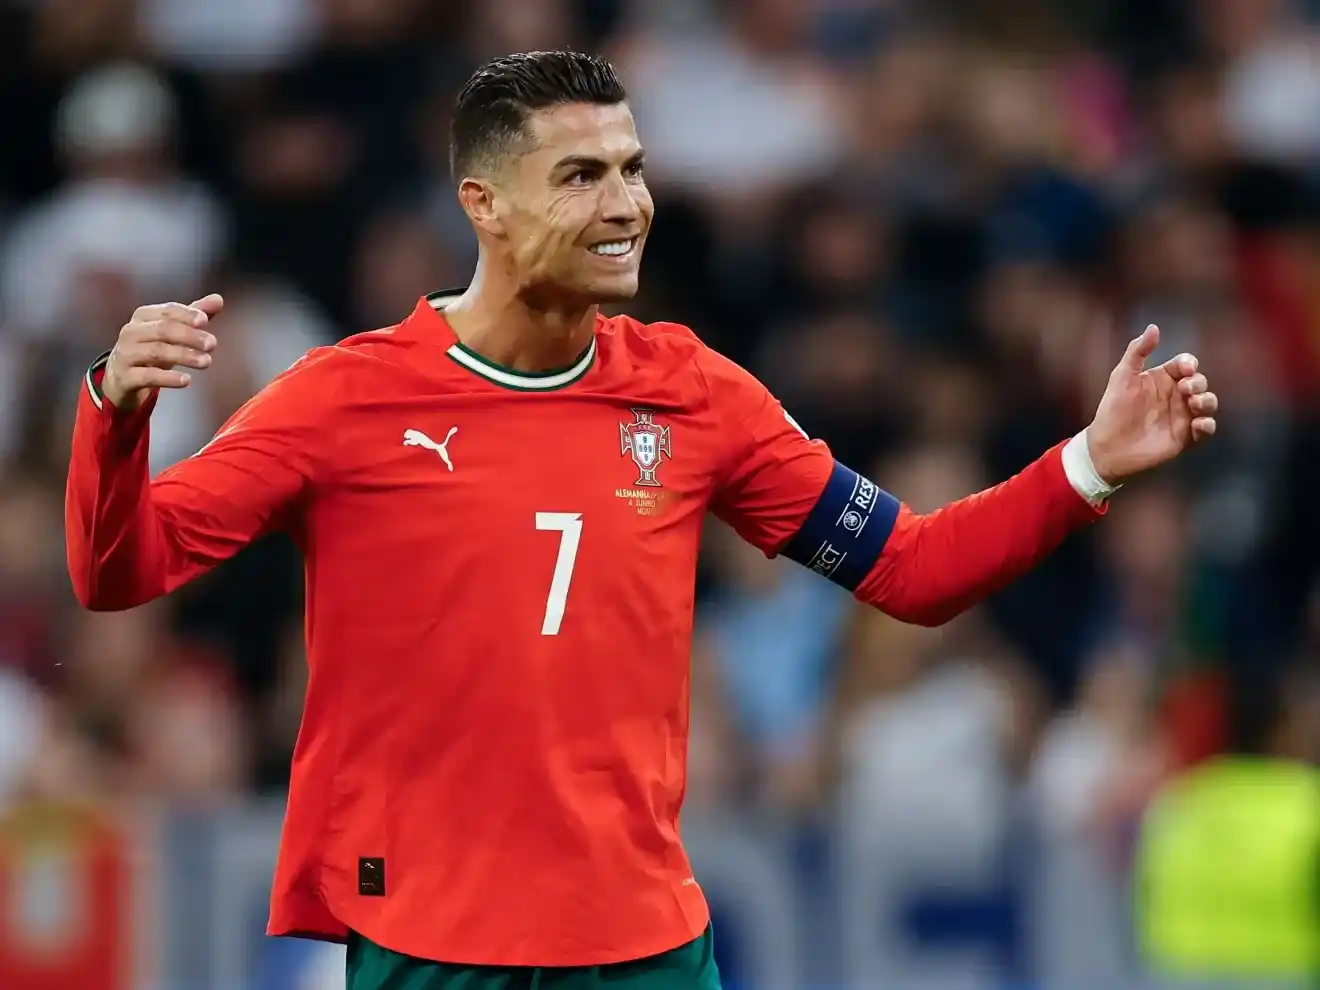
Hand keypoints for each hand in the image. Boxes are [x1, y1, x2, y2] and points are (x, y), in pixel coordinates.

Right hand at [102, 295, 223, 409]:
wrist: (122, 378)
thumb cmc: (151, 348)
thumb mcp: (172, 331)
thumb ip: (194, 315)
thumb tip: (218, 299)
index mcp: (144, 316)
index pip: (167, 311)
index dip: (185, 314)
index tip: (205, 321)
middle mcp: (132, 332)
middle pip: (163, 330)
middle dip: (189, 336)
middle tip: (212, 344)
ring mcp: (126, 355)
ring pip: (156, 352)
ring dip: (184, 356)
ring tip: (206, 362)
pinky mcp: (126, 377)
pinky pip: (148, 376)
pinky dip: (169, 378)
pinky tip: (187, 380)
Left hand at [1086, 324, 1217, 483]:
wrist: (1107, 446)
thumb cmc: (1113, 409)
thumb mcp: (1122, 376)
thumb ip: (1137, 351)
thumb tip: (1154, 327)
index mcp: (1162, 378)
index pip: (1185, 364)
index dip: (1189, 364)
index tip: (1185, 369)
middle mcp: (1175, 395)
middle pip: (1199, 381)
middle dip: (1198, 382)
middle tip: (1186, 389)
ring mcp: (1181, 416)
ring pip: (1208, 403)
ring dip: (1207, 401)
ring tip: (1194, 404)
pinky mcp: (1185, 437)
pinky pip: (1206, 429)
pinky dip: (1207, 425)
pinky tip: (1197, 425)